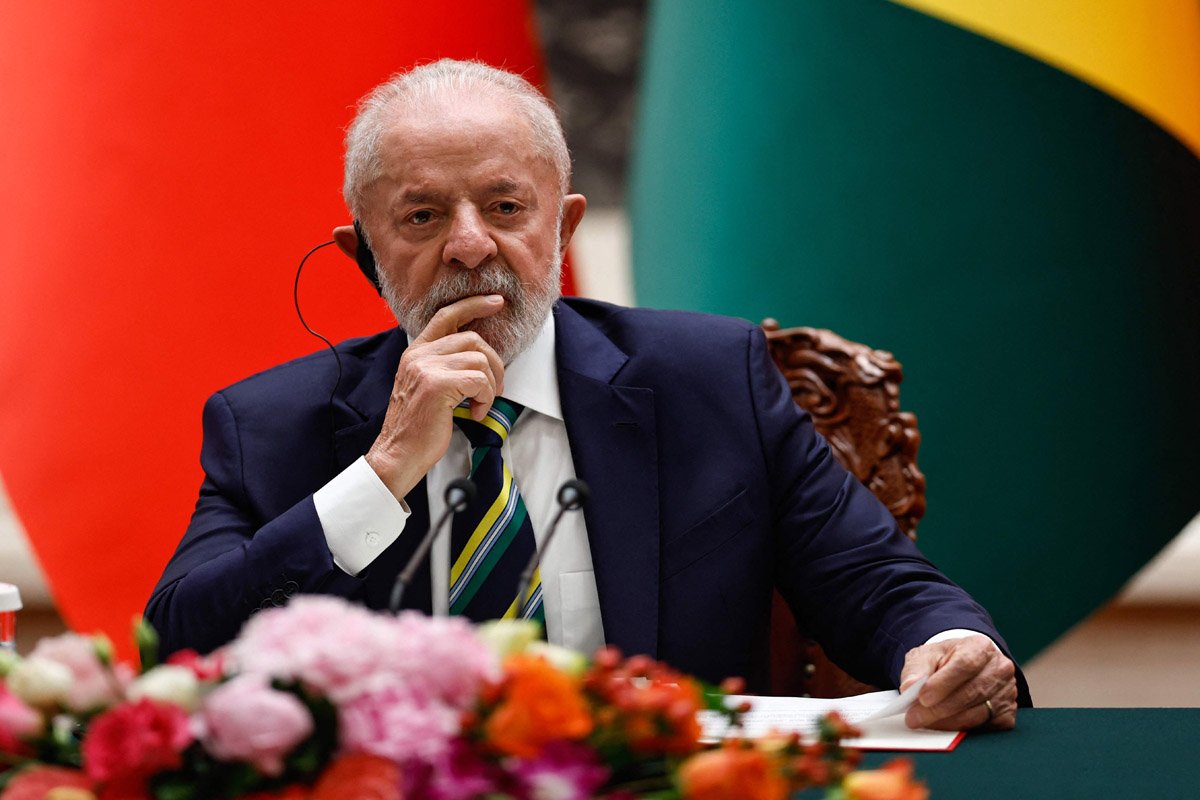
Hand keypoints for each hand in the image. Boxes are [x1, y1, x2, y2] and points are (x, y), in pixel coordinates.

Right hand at [365, 294, 505, 500]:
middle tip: (494, 388)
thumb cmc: (417, 427)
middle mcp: (419, 355)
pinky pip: (479, 380)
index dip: (474, 305)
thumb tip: (479, 358)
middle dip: (494, 363)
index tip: (496, 302)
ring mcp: (427, 368)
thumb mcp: (426, 386)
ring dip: (489, 385)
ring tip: (480, 404)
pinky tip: (474, 412)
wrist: (398, 454)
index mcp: (416, 352)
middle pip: (473, 339)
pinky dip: (485, 398)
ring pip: (480, 359)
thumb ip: (444, 366)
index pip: (446, 315)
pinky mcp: (438, 384)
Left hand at [900, 635, 1017, 730]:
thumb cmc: (945, 661)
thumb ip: (916, 669)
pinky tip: (942, 727)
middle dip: (939, 709)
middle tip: (914, 718)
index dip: (943, 683)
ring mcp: (1007, 693)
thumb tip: (909, 687)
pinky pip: (984, 728)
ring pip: (977, 713)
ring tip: (923, 722)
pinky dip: (960, 730)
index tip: (922, 697)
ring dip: (947, 722)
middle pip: (971, 692)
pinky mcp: (1007, 714)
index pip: (965, 665)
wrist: (964, 667)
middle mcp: (1000, 669)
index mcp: (980, 647)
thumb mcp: (927, 656)